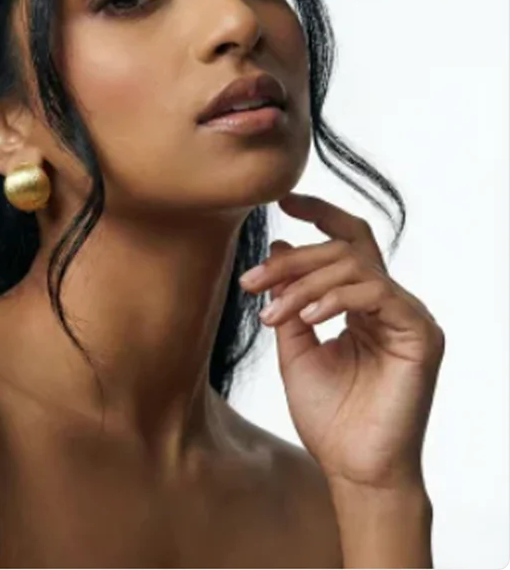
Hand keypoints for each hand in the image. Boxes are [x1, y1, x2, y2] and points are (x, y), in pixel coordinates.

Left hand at [239, 193, 444, 490]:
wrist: (352, 467)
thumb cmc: (328, 416)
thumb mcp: (294, 347)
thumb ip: (289, 299)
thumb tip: (280, 244)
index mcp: (362, 305)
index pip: (348, 242)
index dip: (320, 213)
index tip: (281, 202)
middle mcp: (389, 304)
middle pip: (342, 250)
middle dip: (290, 261)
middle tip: (250, 282)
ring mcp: (408, 317)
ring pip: (354, 266)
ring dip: (303, 283)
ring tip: (273, 312)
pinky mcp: (420, 334)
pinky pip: (376, 292)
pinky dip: (335, 298)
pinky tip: (305, 317)